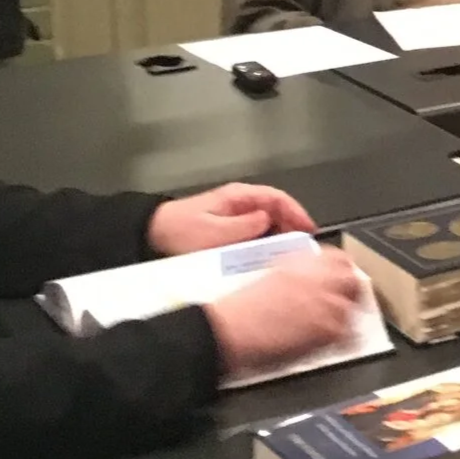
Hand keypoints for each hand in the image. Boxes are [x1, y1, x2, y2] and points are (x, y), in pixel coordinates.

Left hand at [148, 182, 316, 254]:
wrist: (149, 236)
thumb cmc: (180, 231)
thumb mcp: (212, 231)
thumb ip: (242, 226)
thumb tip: (268, 221)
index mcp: (239, 197)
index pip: (278, 199)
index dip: (297, 213)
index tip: (309, 231)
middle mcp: (241, 205)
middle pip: (277, 212)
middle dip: (291, 229)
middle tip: (302, 250)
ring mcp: (236, 218)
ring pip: (267, 226)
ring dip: (278, 239)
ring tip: (288, 258)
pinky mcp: (229, 233)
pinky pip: (254, 237)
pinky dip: (264, 246)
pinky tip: (266, 261)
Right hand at [204, 249, 365, 380]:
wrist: (230, 329)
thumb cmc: (241, 307)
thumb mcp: (271, 273)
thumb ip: (298, 271)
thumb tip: (311, 277)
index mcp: (306, 261)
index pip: (340, 259)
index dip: (341, 270)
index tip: (340, 278)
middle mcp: (321, 278)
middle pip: (352, 280)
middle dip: (349, 291)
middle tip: (343, 302)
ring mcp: (328, 303)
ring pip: (352, 307)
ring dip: (344, 314)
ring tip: (332, 323)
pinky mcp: (328, 329)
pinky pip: (345, 333)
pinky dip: (339, 338)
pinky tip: (326, 340)